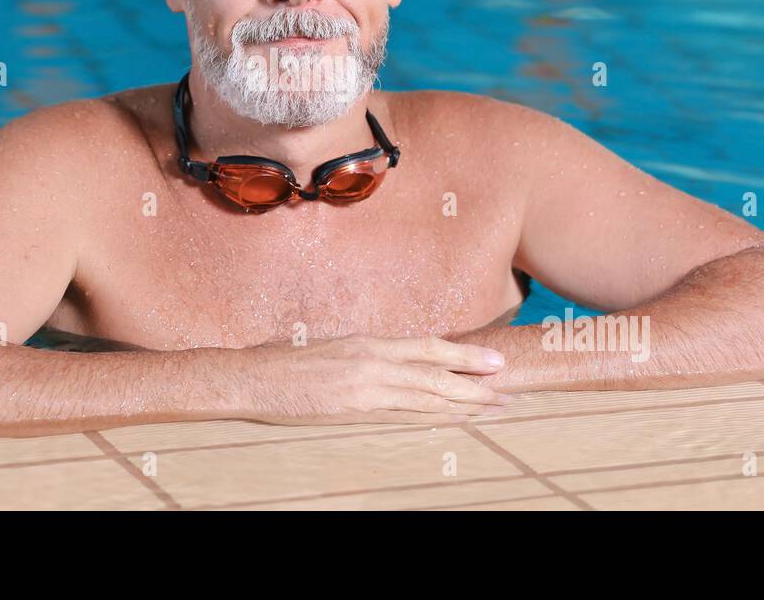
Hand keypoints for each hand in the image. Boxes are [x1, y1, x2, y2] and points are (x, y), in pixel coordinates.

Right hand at [234, 335, 508, 425]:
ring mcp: (366, 388)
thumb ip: (368, 355)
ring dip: (466, 403)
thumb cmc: (288, 361)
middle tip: (509, 390)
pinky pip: (405, 416)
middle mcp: (373, 361)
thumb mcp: (335, 348)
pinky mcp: (355, 410)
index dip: (465, 353)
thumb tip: (396, 363)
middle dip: (476, 382)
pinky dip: (436, 419)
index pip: (429, 346)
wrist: (254, 377)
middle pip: (437, 373)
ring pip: (428, 396)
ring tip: (495, 408)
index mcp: (369, 342)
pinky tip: (456, 422)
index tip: (494, 359)